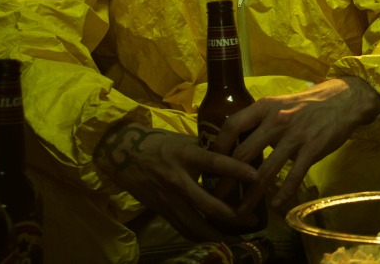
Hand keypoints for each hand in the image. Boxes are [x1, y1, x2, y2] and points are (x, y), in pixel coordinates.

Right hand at [94, 121, 259, 240]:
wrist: (122, 154)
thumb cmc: (159, 143)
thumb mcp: (184, 140)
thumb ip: (207, 150)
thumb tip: (236, 154)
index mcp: (185, 155)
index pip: (215, 163)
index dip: (236, 170)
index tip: (257, 176)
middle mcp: (177, 180)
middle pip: (207, 204)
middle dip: (232, 215)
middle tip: (252, 220)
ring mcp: (168, 199)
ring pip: (195, 224)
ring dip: (218, 234)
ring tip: (238, 239)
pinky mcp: (162, 211)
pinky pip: (184, 228)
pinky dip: (201, 236)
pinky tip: (216, 239)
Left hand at [213, 77, 379, 214]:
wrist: (344, 99)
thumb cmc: (307, 105)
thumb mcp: (280, 103)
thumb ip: (260, 121)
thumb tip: (236, 143)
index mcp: (265, 107)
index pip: (232, 126)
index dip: (218, 148)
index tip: (211, 166)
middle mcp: (277, 120)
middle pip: (243, 154)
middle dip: (227, 179)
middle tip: (216, 197)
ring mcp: (295, 136)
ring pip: (265, 171)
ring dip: (250, 195)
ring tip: (240, 211)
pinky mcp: (312, 149)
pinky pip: (294, 176)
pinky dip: (283, 194)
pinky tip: (275, 206)